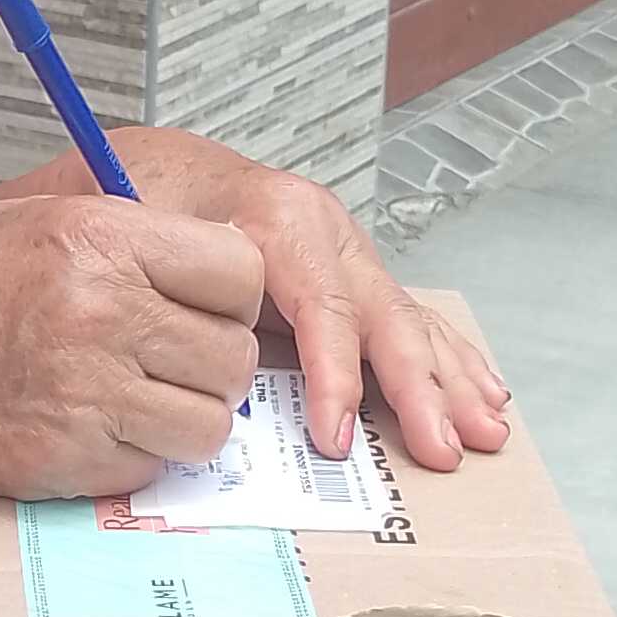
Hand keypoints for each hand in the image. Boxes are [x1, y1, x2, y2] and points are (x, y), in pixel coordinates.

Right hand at [0, 192, 264, 496]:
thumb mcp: (36, 219)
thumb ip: (132, 238)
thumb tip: (222, 262)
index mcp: (98, 237)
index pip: (240, 269)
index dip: (232, 293)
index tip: (206, 304)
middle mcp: (102, 311)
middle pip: (234, 353)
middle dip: (212, 361)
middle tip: (170, 359)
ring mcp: (89, 392)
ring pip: (211, 421)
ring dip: (186, 416)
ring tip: (139, 398)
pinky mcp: (71, 458)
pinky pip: (158, 466)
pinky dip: (141, 455)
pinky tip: (98, 428)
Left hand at [44, 131, 510, 465]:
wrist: (154, 167)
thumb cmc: (140, 198)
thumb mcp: (132, 220)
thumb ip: (152, 266)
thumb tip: (150, 328)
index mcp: (278, 218)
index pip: (322, 306)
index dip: (334, 375)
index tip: (334, 436)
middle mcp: (325, 234)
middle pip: (383, 316)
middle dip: (418, 387)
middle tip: (441, 449)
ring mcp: (346, 258)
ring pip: (408, 321)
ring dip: (449, 381)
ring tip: (483, 432)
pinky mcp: (352, 281)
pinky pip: (409, 321)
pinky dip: (449, 360)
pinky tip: (484, 395)